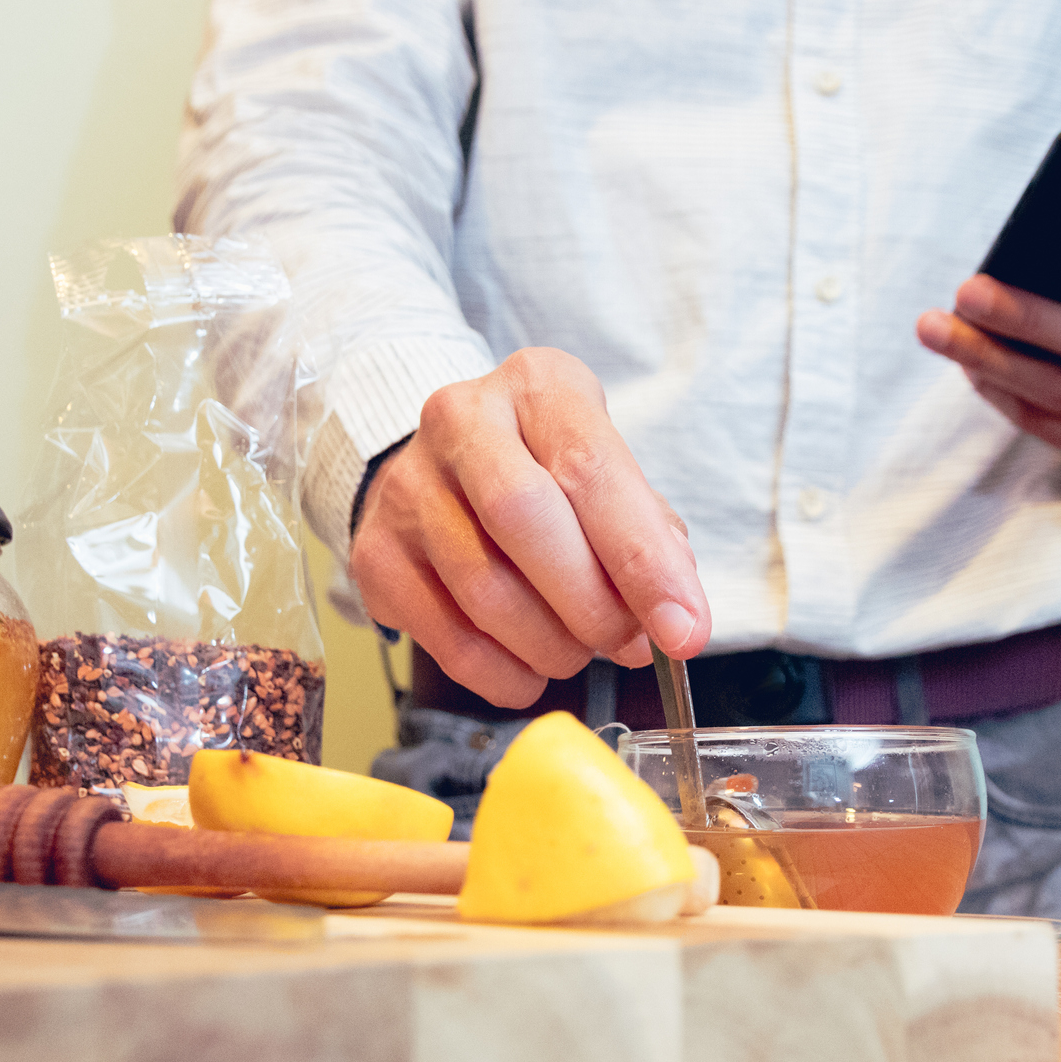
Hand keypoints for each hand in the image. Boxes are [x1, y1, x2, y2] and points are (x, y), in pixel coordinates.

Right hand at [351, 347, 709, 707]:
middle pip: (525, 520)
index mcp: (538, 388)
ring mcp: (408, 488)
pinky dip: (503, 674)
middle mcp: (462, 421)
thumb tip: (673, 621)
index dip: (644, 561)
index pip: (593, 470)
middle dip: (592, 605)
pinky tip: (529, 669)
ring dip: (551, 646)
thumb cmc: (544, 473)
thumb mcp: (605, 473)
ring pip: (485, 590)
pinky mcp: (376, 555)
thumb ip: (647, 537)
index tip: (684, 630)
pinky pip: (447, 639)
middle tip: (626, 643)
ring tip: (577, 650)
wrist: (439, 467)